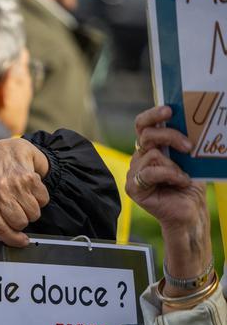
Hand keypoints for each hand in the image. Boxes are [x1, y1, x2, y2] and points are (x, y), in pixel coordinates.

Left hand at [0, 138, 49, 246]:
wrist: (2, 150)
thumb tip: (11, 235)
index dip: (12, 239)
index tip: (22, 242)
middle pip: (20, 222)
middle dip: (23, 221)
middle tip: (18, 211)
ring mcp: (15, 184)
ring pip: (33, 213)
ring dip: (32, 210)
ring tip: (23, 198)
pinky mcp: (30, 177)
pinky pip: (43, 199)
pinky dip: (40, 198)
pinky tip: (30, 189)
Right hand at [127, 106, 210, 297]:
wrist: (189, 213)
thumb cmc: (189, 186)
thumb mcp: (187, 157)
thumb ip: (179, 141)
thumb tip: (186, 121)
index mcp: (150, 148)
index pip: (142, 125)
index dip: (153, 115)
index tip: (170, 110)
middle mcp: (139, 159)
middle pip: (146, 135)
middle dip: (170, 137)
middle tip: (189, 146)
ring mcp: (134, 173)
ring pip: (151, 154)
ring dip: (174, 164)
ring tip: (184, 177)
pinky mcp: (133, 188)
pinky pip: (149, 172)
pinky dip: (169, 175)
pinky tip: (179, 182)